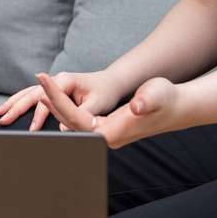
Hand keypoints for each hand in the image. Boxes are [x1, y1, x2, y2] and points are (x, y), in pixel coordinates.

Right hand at [0, 70, 120, 130]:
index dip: (38, 116)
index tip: (32, 131)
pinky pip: (32, 94)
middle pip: (31, 94)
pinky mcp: (53, 88)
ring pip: (28, 92)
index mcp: (65, 80)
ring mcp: (53, 83)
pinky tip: (10, 107)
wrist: (110, 82)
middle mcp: (56, 79)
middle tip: (1, 120)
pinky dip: (20, 100)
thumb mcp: (97, 104)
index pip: (46, 100)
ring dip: (13, 103)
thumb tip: (63, 129)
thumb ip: (81, 115)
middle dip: (15, 108)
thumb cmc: (105, 92)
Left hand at [38, 73, 186, 148]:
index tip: (46, 83)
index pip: (77, 119)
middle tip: (40, 78)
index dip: (59, 101)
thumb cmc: (166, 99)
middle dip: (53, 101)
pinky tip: (57, 97)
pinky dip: (66, 108)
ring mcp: (105, 136)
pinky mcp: (104, 130)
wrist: (176, 108)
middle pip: (70, 122)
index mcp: (114, 132)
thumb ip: (146, 101)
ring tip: (43, 86)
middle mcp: (106, 138)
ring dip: (57, 105)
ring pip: (72, 123)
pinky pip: (78, 121)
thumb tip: (137, 107)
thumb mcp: (156, 94)